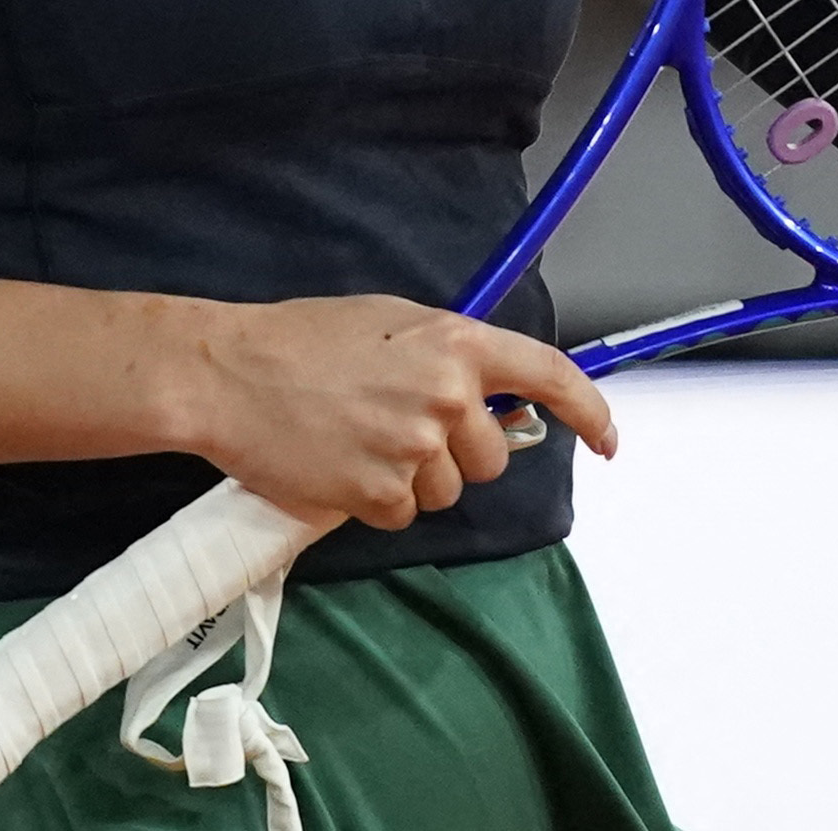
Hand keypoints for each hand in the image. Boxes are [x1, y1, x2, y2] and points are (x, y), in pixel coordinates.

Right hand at [176, 294, 617, 530]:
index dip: (589, 410)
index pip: (548, 376)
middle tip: (398, 426)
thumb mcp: (390, 322)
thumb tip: (488, 395)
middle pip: (491, 457)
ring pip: (446, 490)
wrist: (230, 372)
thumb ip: (447, 355)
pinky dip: (375, 501)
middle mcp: (447, 395)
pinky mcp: (379, 492)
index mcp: (456, 344)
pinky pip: (402, 514)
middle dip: (456, 453)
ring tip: (358, 440)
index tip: (608, 440)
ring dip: (412, 479)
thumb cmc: (302, 340)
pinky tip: (339, 466)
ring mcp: (415, 448)